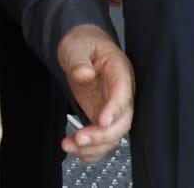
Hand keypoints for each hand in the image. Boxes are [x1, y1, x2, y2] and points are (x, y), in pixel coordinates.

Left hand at [57, 24, 133, 163]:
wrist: (81, 47)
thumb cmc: (83, 43)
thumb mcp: (76, 46)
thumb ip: (79, 60)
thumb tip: (84, 73)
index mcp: (120, 72)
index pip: (123, 94)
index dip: (115, 110)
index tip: (101, 121)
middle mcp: (121, 93)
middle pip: (122, 122)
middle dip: (102, 136)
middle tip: (80, 138)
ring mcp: (112, 108)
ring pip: (113, 136)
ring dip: (94, 148)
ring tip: (70, 146)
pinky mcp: (101, 117)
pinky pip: (102, 140)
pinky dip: (90, 150)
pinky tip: (73, 148)